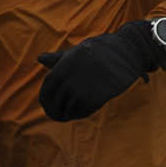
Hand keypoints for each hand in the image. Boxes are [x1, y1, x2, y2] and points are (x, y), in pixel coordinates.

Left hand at [37, 21, 161, 121]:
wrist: (126, 51)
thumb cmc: (101, 49)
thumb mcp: (77, 51)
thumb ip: (58, 59)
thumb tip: (38, 58)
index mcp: (63, 65)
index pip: (47, 89)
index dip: (46, 100)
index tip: (48, 106)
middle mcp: (69, 77)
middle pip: (56, 102)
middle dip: (55, 111)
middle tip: (58, 116)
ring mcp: (82, 87)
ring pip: (69, 109)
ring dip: (68, 114)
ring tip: (70, 115)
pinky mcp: (95, 96)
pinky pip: (84, 111)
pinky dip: (82, 114)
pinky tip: (83, 112)